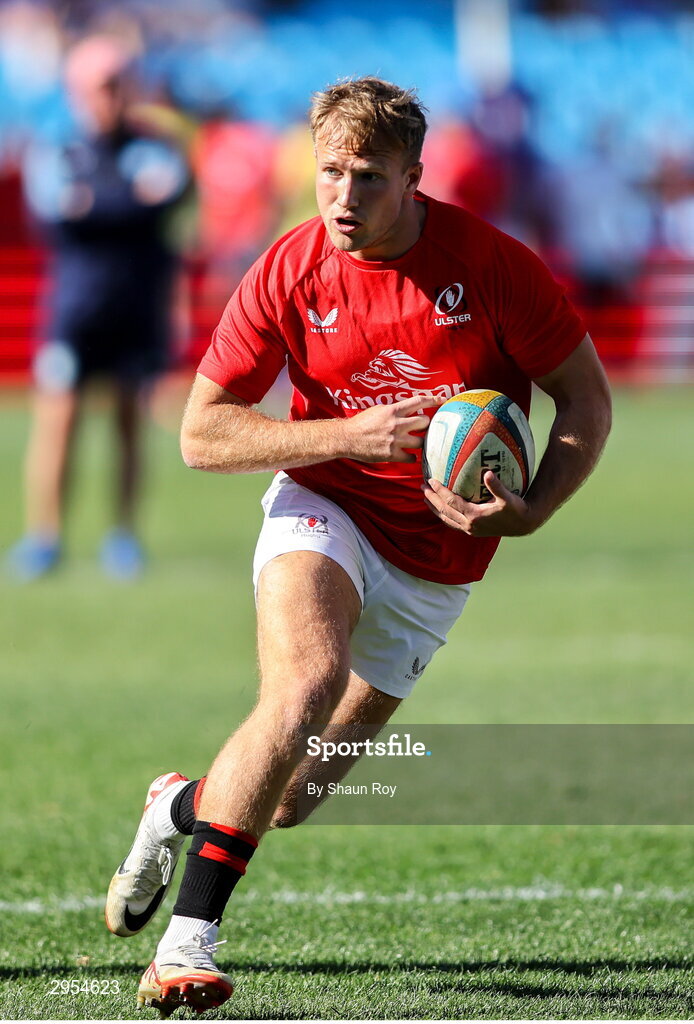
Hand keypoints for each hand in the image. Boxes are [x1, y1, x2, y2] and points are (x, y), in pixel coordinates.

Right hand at [342, 394, 446, 463]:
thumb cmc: (361, 423)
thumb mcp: (378, 410)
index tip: (442, 400)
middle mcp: (397, 424)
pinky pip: (412, 458)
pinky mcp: (392, 454)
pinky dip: (412, 457)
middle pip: (424, 422)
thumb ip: (394, 410)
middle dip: (425, 425)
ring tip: (416, 442)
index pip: (418, 401)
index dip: (433, 400)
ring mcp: (395, 440)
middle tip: (421, 428)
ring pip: (421, 441)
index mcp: (393, 410)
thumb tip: (408, 409)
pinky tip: (409, 456)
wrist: (347, 438)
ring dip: (420, 442)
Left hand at [422, 471, 538, 536]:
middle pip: (444, 511)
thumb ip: (496, 486)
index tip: (430, 480)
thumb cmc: (517, 509)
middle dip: (432, 499)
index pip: (451, 502)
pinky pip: (452, 523)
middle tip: (422, 487)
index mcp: (474, 516)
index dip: (439, 491)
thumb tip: (487, 473)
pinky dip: (444, 515)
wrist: (524, 524)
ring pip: (446, 519)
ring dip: (435, 508)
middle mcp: (469, 525)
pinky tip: (441, 508)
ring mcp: (470, 530)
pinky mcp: (473, 531)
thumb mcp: (508, 497)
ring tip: (426, 498)